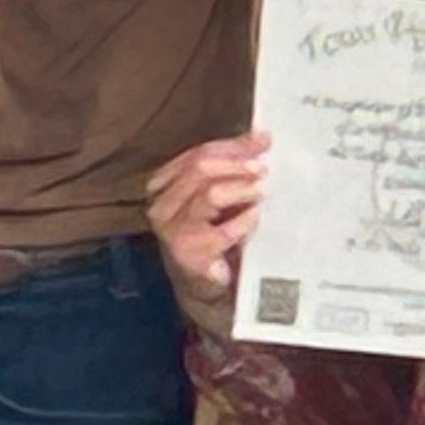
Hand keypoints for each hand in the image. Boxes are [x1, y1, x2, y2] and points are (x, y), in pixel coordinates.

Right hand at [146, 133, 267, 330]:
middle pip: (200, 168)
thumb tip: (260, 137)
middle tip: (263, 168)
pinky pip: (222, 232)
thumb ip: (230, 167)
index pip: (197, 154)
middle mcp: (162, 206)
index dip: (232, 145)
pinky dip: (244, 221)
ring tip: (261, 190)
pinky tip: (255, 217)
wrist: (203, 287)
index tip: (263, 140)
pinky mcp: (189, 256)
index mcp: (164, 186)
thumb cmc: (211, 235)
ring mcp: (173, 232)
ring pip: (209, 194)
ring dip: (241, 188)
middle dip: (236, 164)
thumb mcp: (215, 198)